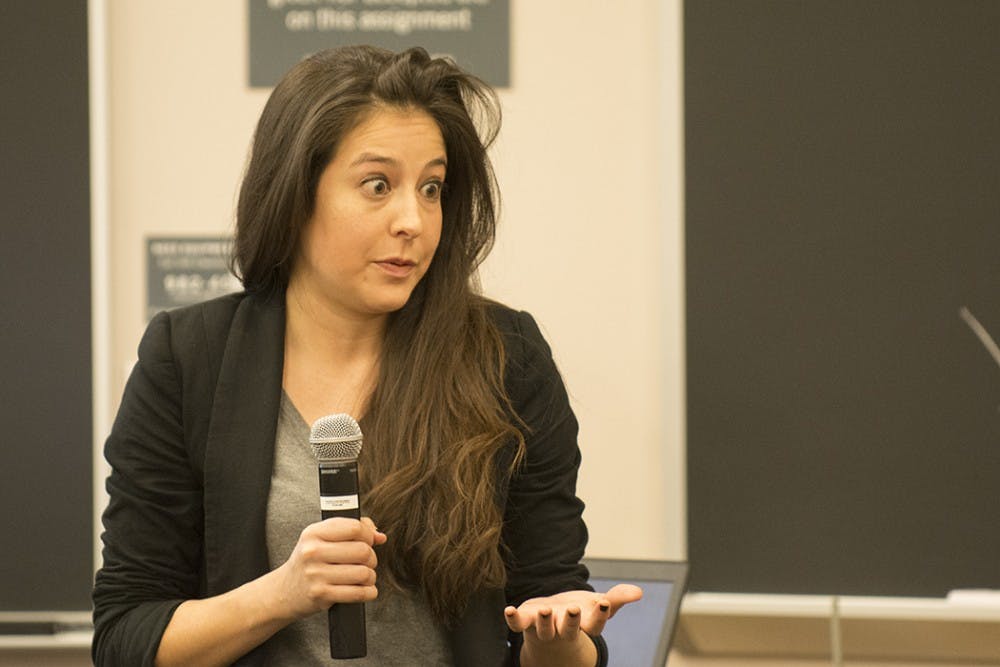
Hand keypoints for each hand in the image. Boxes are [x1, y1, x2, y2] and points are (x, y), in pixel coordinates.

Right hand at [272, 516, 386, 619]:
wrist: (283, 591)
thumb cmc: (308, 562)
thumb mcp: (320, 539)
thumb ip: (350, 530)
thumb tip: (379, 536)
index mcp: (313, 533)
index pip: (354, 528)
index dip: (368, 534)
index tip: (369, 541)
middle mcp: (313, 552)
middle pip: (363, 550)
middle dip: (371, 557)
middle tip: (366, 562)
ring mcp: (316, 574)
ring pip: (364, 573)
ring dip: (370, 576)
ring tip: (364, 576)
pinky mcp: (322, 595)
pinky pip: (358, 593)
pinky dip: (369, 592)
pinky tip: (365, 589)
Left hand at [504, 584, 642, 665]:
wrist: (551, 626)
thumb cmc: (579, 615)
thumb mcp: (598, 605)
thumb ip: (617, 599)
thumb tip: (639, 592)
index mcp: (585, 627)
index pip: (595, 624)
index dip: (600, 614)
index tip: (604, 602)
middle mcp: (564, 631)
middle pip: (568, 630)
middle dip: (570, 622)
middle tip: (573, 610)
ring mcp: (544, 629)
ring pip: (543, 629)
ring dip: (544, 621)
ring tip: (545, 609)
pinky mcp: (526, 623)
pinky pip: (518, 625)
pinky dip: (513, 619)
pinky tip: (508, 610)